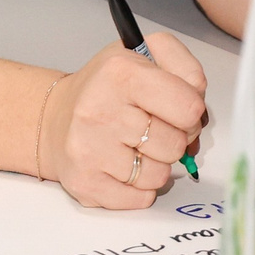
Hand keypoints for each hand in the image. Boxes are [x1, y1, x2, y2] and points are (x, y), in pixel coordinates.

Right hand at [40, 33, 208, 208]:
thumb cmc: (107, 88)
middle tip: (155, 128)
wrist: (54, 118)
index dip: (192, 111)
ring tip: (137, 146)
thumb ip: (187, 70)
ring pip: (160, 175)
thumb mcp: (147, 55)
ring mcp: (90, 149)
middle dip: (175, 138)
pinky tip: (124, 166)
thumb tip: (200, 113)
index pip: (188, 107)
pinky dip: (141, 188)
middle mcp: (100, 110)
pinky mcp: (84, 183)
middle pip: (176, 144)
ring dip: (157, 164)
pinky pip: (140, 199)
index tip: (179, 109)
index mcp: (121, 72)